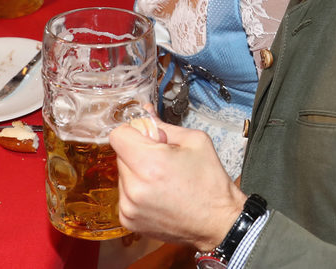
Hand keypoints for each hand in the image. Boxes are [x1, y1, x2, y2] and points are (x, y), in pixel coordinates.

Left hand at [111, 119, 246, 250]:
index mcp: (150, 164)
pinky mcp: (128, 219)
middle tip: (162, 159)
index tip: (148, 137)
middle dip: (138, 151)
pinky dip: (137, 190)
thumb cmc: (210, 183)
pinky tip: (158, 193)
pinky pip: (124, 193)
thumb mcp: (194, 142)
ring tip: (163, 179)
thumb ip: (163, 126)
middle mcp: (134, 188)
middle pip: (120, 154)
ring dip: (137, 172)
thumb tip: (145, 113)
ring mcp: (129, 207)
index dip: (134, 131)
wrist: (218, 221)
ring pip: (122, 174)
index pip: (118, 135)